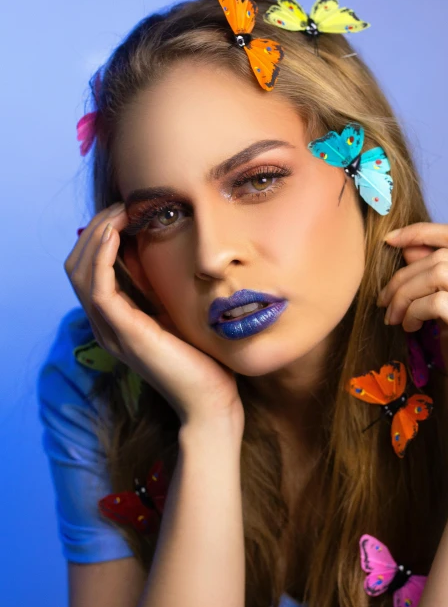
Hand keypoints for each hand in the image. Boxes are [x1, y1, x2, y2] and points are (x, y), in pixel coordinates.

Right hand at [64, 202, 243, 432]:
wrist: (212, 401)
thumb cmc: (203, 359)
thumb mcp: (178, 313)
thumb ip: (162, 289)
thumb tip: (160, 252)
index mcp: (117, 320)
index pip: (89, 270)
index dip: (101, 236)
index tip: (127, 211)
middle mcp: (106, 325)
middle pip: (77, 266)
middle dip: (96, 229)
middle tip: (123, 205)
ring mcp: (111, 331)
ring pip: (81, 272)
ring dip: (97, 236)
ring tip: (120, 212)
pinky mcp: (125, 334)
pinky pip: (98, 288)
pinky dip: (102, 256)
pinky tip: (118, 235)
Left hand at [377, 222, 447, 456]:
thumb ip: (440, 285)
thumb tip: (410, 250)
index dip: (422, 232)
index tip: (390, 241)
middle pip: (443, 256)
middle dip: (403, 275)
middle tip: (383, 301)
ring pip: (438, 274)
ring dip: (404, 292)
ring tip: (393, 316)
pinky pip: (438, 301)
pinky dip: (413, 309)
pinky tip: (407, 326)